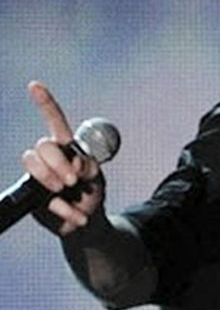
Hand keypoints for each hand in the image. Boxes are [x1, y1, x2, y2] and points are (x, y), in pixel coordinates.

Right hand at [23, 81, 103, 234]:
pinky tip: (78, 216)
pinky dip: (64, 208)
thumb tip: (73, 166)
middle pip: (43, 145)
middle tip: (73, 181)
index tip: (34, 85)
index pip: (55, 121)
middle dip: (58, 162)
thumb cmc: (91, 195)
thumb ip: (88, 167)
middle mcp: (49, 158)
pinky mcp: (31, 194)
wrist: (87, 223)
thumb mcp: (96, 178)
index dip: (44, 103)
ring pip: (33, 164)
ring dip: (53, 179)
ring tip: (69, 192)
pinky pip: (40, 195)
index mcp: (67, 147)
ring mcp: (38, 175)